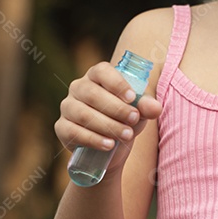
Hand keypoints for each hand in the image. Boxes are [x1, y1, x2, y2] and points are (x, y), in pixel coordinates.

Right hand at [55, 61, 162, 176]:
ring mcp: (67, 107)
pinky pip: (74, 132)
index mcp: (97, 76)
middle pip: (92, 94)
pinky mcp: (62, 127)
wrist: (111, 147)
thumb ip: (147, 107)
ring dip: (107, 125)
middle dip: (116, 108)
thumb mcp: (139, 111)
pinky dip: (93, 139)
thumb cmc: (125, 118)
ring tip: (126, 135)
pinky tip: (109, 145)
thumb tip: (155, 107)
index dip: (116, 83)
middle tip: (134, 119)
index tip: (132, 98)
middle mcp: (78, 87)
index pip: (102, 71)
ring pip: (83, 114)